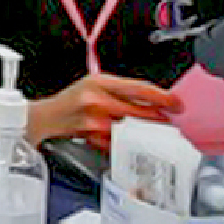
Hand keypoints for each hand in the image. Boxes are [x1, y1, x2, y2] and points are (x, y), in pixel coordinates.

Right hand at [30, 73, 182, 149]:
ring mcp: (96, 121)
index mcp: (100, 82)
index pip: (140, 88)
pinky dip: (130, 141)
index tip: (177, 104)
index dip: (163, 97)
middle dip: (159, 118)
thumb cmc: (73, 100)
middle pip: (142, 111)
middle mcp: (98, 100)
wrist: (47, 117)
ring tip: (151, 131)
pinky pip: (122, 142)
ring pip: (135, 129)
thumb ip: (121, 90)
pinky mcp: (95, 138)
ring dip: (147, 131)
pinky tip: (128, 139)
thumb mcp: (95, 85)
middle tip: (169, 121)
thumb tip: (155, 101)